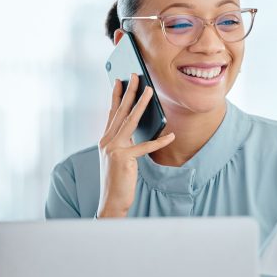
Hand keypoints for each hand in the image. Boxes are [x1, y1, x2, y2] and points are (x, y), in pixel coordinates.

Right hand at [97, 73, 174, 217]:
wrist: (111, 201)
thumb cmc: (117, 179)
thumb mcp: (118, 157)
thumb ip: (125, 142)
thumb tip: (137, 128)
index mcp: (105, 139)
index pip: (112, 113)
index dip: (116, 96)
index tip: (119, 80)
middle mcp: (107, 141)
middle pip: (120, 111)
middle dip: (129, 92)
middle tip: (136, 76)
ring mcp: (114, 148)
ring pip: (130, 121)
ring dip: (141, 104)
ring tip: (150, 91)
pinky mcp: (124, 158)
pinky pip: (146, 146)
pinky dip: (160, 141)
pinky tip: (171, 134)